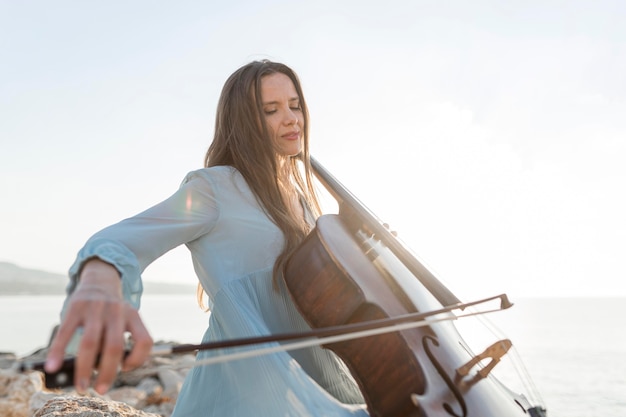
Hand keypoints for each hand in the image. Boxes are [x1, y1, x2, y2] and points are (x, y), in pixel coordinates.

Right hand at [44, 259, 152, 393]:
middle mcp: (116, 311)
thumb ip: (121, 342)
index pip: (144, 340)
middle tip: (101, 390)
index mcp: (133, 315)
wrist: (99, 281)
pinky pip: (65, 333)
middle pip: (114, 346)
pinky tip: (52, 366)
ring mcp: (95, 308)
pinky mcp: (75, 308)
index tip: (125, 369)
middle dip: (108, 372)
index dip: (138, 359)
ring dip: (85, 369)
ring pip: (90, 343)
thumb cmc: (113, 311)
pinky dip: (58, 351)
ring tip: (82, 387)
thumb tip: (103, 372)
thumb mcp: (126, 320)